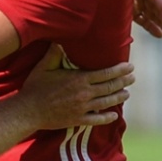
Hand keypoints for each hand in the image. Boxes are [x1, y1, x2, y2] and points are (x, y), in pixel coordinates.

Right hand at [18, 44, 134, 129]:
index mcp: (79, 79)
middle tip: (133, 78)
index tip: (130, 67)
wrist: (28, 111)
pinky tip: (114, 115)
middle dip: (123, 82)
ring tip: (127, 93)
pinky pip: (96, 120)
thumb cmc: (35, 87)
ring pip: (106, 103)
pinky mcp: (77, 120)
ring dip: (119, 98)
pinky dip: (107, 118)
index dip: (119, 70)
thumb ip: (54, 54)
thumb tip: (59, 40)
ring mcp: (82, 108)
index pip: (105, 74)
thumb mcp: (44, 67)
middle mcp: (84, 94)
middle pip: (109, 87)